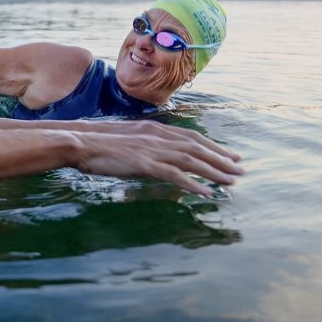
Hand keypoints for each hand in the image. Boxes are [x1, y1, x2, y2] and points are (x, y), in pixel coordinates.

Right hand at [73, 122, 242, 195]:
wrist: (80, 142)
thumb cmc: (97, 143)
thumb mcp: (126, 138)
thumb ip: (144, 143)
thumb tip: (155, 152)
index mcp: (154, 129)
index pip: (191, 137)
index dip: (213, 146)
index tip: (229, 155)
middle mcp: (158, 136)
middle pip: (197, 147)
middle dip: (221, 159)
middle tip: (240, 170)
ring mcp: (152, 149)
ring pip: (192, 160)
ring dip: (215, 171)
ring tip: (232, 181)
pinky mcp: (145, 164)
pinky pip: (175, 175)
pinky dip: (194, 184)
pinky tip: (207, 192)